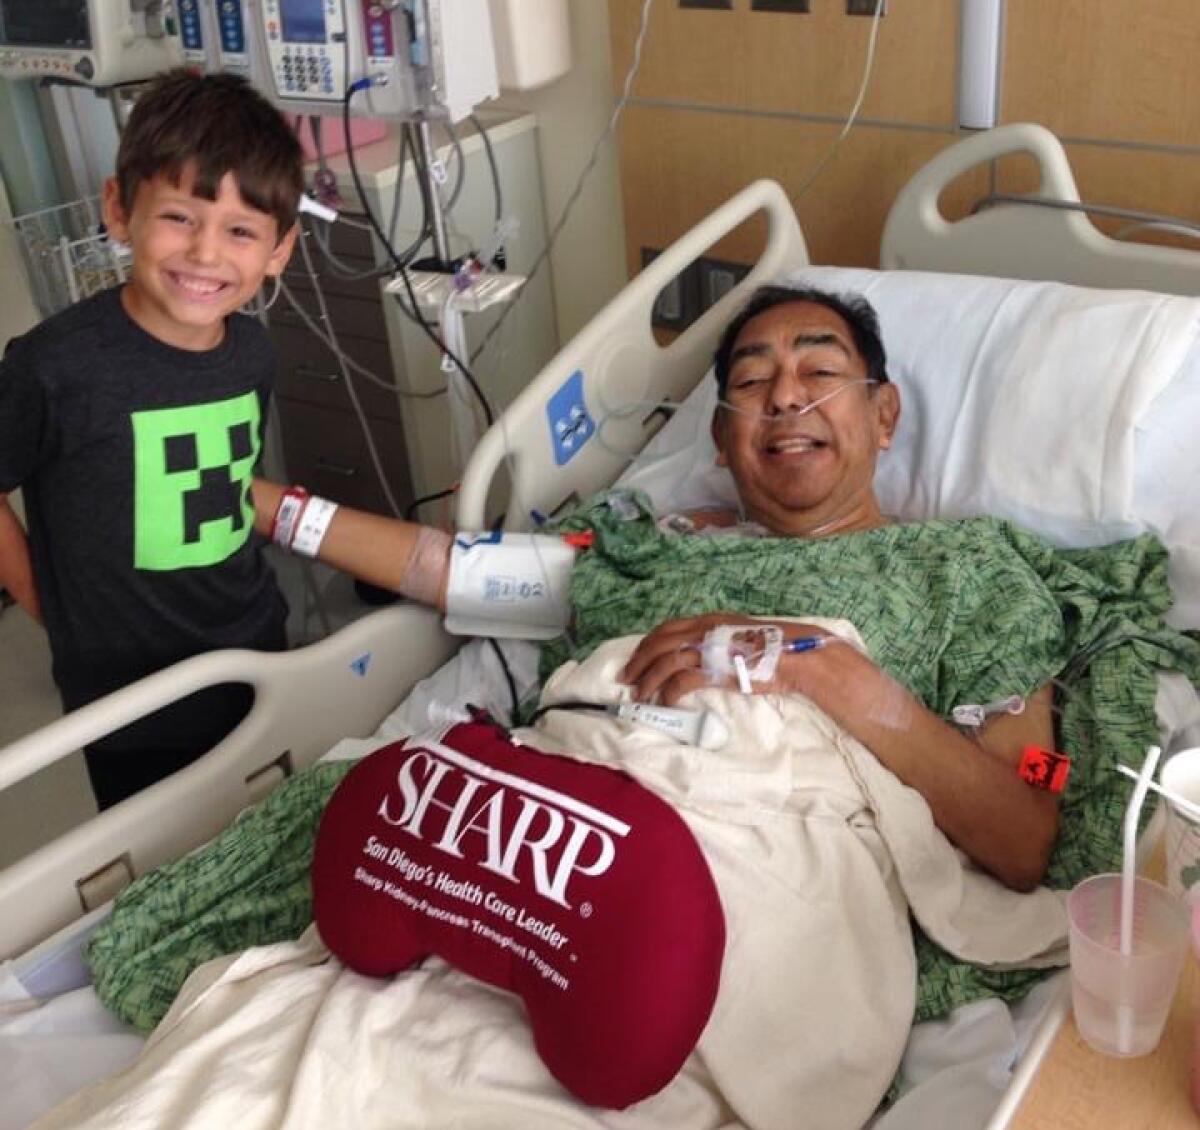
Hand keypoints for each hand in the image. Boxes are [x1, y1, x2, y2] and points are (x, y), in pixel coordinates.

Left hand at [620, 613, 835, 705]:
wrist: (795, 656)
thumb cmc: (771, 648)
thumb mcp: (737, 634)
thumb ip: (716, 640)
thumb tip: (699, 654)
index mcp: (707, 621)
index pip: (666, 629)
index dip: (647, 644)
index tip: (636, 658)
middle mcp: (703, 631)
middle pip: (658, 644)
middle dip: (638, 662)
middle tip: (626, 679)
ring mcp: (708, 649)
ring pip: (665, 662)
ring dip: (648, 680)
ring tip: (640, 695)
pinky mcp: (715, 670)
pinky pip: (681, 682)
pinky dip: (668, 693)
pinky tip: (665, 702)